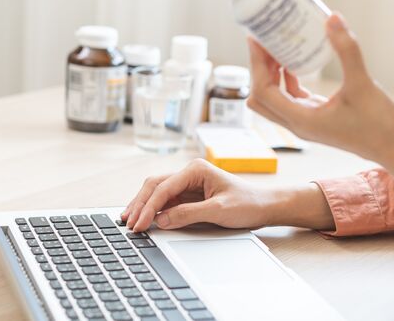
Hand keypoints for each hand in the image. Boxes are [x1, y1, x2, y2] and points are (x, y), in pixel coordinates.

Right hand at [120, 159, 333, 231]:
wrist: (265, 206)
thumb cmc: (248, 204)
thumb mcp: (219, 211)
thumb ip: (188, 214)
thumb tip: (161, 220)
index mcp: (196, 169)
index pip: (164, 188)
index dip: (149, 207)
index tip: (139, 224)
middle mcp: (189, 172)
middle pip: (155, 186)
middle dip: (140, 205)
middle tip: (128, 224)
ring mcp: (188, 183)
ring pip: (157, 192)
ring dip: (143, 206)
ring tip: (129, 220)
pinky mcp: (189, 194)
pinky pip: (165, 200)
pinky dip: (153, 209)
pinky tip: (144, 218)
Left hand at [247, 13, 393, 163]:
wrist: (392, 149)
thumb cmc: (379, 124)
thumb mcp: (362, 83)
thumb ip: (346, 50)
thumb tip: (332, 19)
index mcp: (302, 119)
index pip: (263, 92)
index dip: (256, 64)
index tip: (257, 40)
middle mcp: (298, 124)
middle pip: (260, 98)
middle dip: (258, 69)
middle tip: (265, 42)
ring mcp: (305, 123)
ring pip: (272, 99)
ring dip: (270, 75)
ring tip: (277, 47)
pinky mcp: (314, 118)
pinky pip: (289, 99)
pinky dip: (285, 81)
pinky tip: (294, 62)